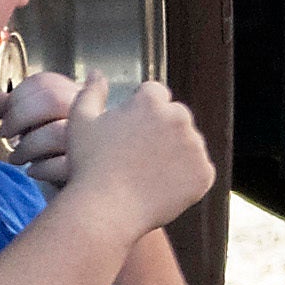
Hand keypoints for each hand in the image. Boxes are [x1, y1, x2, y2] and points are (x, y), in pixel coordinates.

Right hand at [29, 70, 213, 240]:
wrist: (105, 212)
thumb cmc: (89, 166)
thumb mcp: (80, 122)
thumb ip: (92, 92)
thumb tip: (98, 73)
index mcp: (152, 101)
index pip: (154, 94)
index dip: (139, 113)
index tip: (128, 134)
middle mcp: (179, 117)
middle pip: (175, 117)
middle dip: (161, 130)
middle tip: (137, 157)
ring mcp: (194, 146)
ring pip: (188, 144)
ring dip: (175, 154)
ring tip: (147, 175)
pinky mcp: (204, 174)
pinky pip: (199, 172)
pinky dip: (186, 179)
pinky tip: (162, 189)